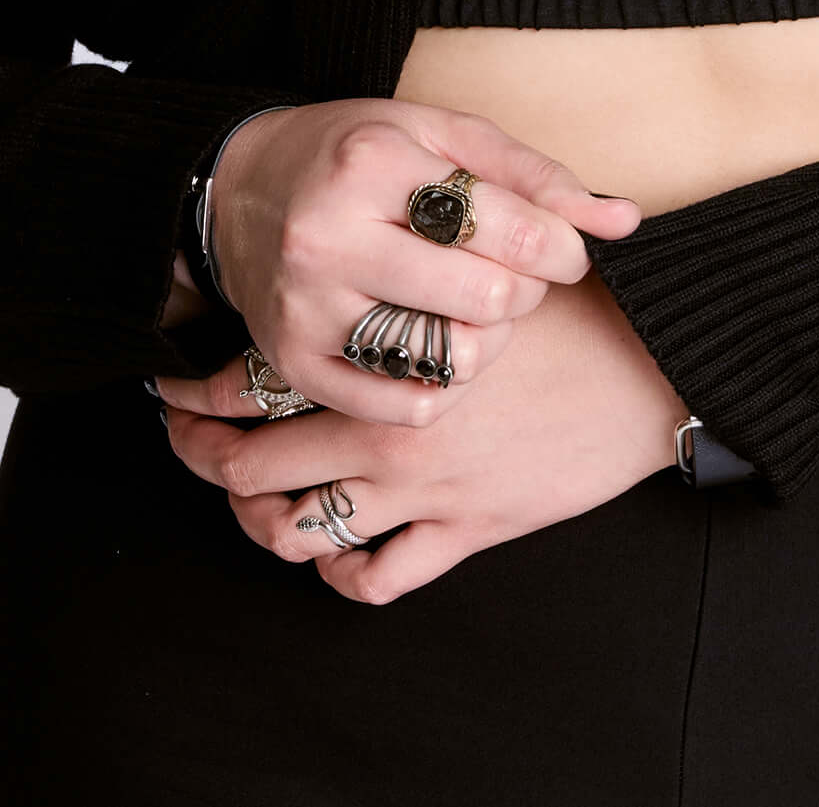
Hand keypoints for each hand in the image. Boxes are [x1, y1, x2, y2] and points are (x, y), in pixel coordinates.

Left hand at [158, 267, 686, 600]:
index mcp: (379, 353)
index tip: (172, 389)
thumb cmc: (568, 305)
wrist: (646, 368)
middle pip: (252, 467)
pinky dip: (344, 572)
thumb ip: (410, 253)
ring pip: (300, 531)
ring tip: (253, 508)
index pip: (252, 379)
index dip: (197, 390)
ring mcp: (420, 490)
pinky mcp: (463, 532)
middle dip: (203, 461)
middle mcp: (384, 429)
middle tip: (186, 448)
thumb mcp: (482, 254)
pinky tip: (340, 552)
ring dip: (262, 525)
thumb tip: (350, 241)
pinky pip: (378, 576)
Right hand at [201, 100, 639, 427]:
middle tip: (515, 277)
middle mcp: (330, 236)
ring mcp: (308, 306)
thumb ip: (536, 176)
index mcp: (374, 163)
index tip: (563, 250)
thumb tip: (624, 221)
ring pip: (446, 360)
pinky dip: (441, 388)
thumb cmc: (357, 154)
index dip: (561, 248)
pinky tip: (440, 349)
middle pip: (484, 299)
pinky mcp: (295, 362)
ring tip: (477, 311)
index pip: (507, 227)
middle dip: (524, 293)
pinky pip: (400, 407)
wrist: (241, 190)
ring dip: (487, 344)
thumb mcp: (443, 134)